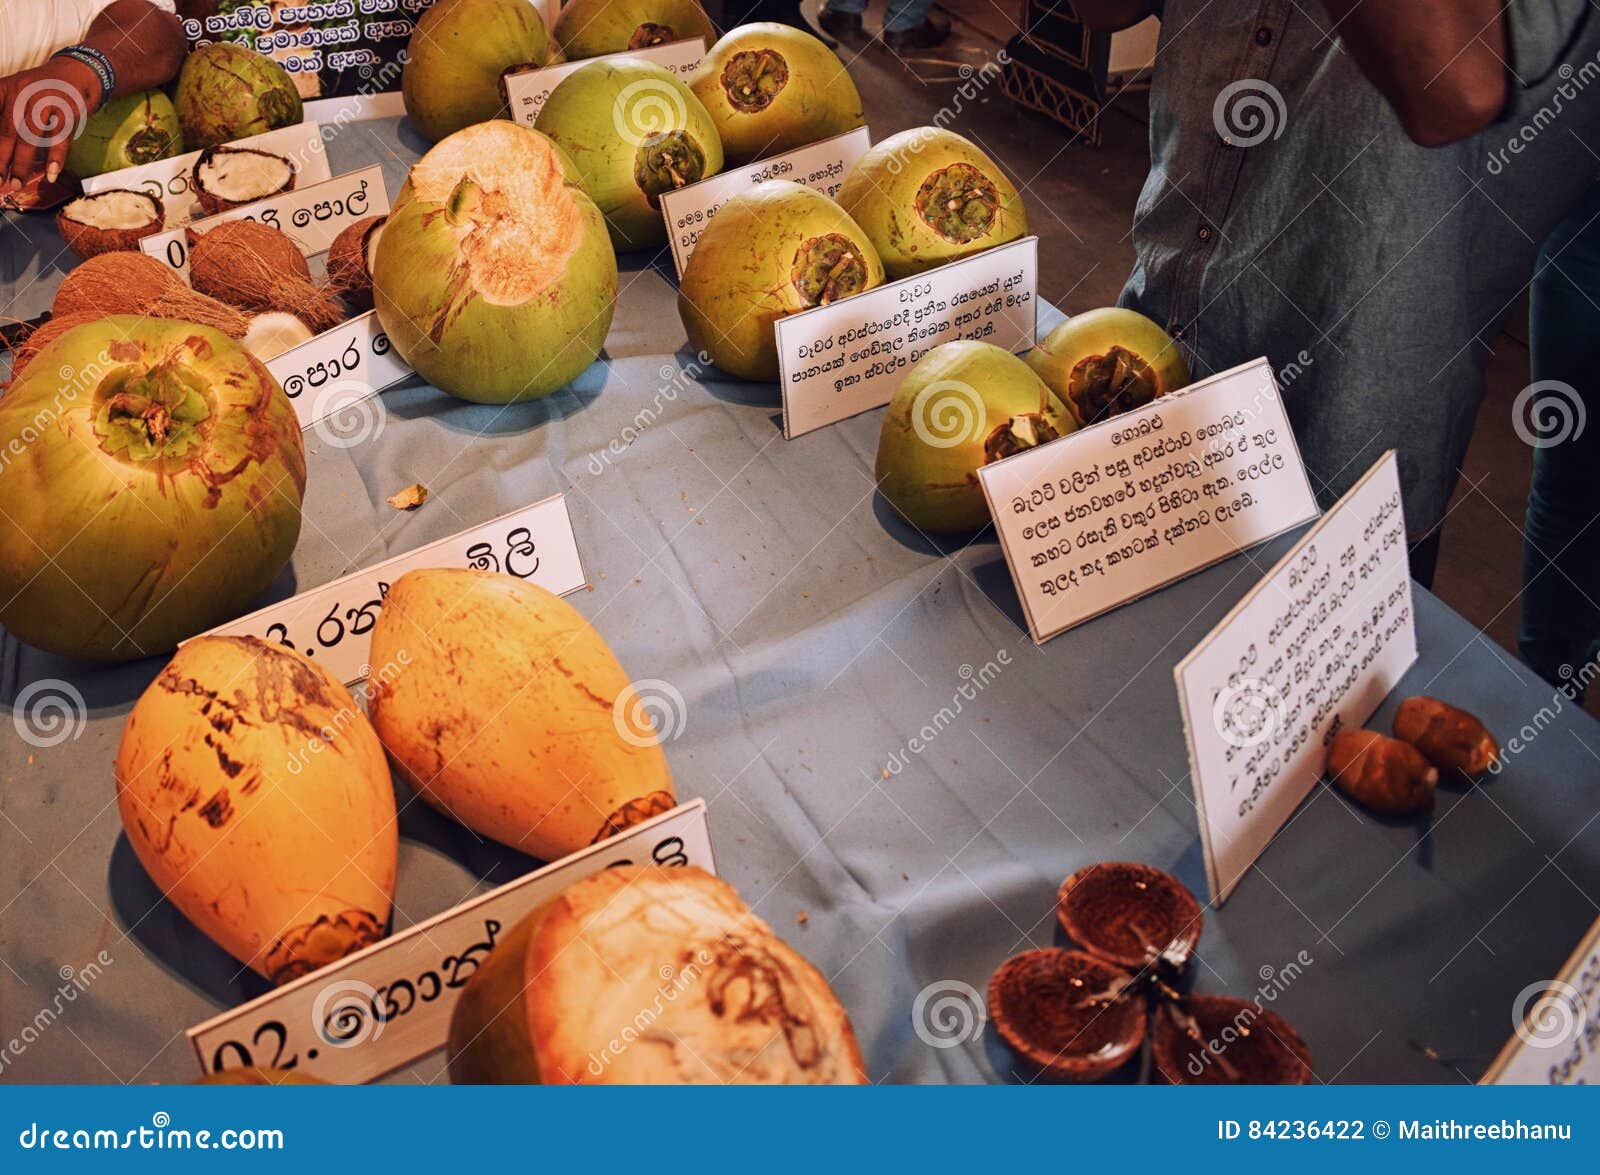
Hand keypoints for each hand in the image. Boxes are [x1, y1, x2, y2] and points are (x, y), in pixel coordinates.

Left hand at [0, 58, 100, 190]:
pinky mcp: (69, 112)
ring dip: (22, 165)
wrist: (78, 73)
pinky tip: (50, 175)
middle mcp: (22, 93)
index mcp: (5, 88)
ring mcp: (46, 102)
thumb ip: (3, 114)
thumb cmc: (44, 89)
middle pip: (6, 131)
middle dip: (1, 160)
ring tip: (16, 184)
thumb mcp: (17, 93)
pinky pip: (59, 139)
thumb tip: (1, 148)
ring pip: (30, 137)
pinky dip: (55, 159)